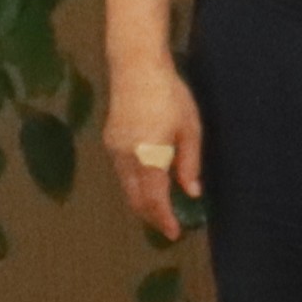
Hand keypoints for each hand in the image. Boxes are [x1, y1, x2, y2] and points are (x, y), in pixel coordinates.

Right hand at [105, 51, 199, 240]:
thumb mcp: (190, 130)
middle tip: (168, 227)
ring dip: (142, 201)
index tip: (175, 233)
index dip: (164, 219)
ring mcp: (114, 148)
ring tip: (160, 210)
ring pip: (126, 187)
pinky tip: (148, 184)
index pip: (154, 199)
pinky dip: (134, 185)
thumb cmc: (170, 96)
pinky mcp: (109, 140)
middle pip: (135, 198)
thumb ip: (189, 164)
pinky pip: (121, 172)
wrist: (136, 67)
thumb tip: (192, 192)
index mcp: (149, 155)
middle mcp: (126, 157)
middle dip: (151, 216)